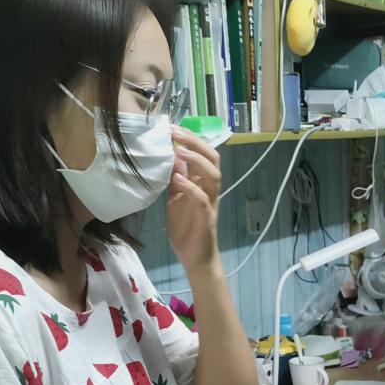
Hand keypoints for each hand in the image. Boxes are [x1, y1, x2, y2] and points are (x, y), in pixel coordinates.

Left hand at [166, 129, 221, 273]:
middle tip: (174, 132)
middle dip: (195, 142)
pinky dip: (191, 186)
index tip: (171, 127)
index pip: (204, 153)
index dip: (190, 138)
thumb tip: (171, 157)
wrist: (195, 258)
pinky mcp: (207, 218)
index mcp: (203, 183)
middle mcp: (211, 189)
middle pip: (213, 158)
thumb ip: (176, 179)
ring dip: (196, 159)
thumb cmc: (186, 229)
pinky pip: (203, 198)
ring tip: (178, 150)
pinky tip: (177, 178)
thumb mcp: (176, 199)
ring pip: (214, 174)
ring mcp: (210, 202)